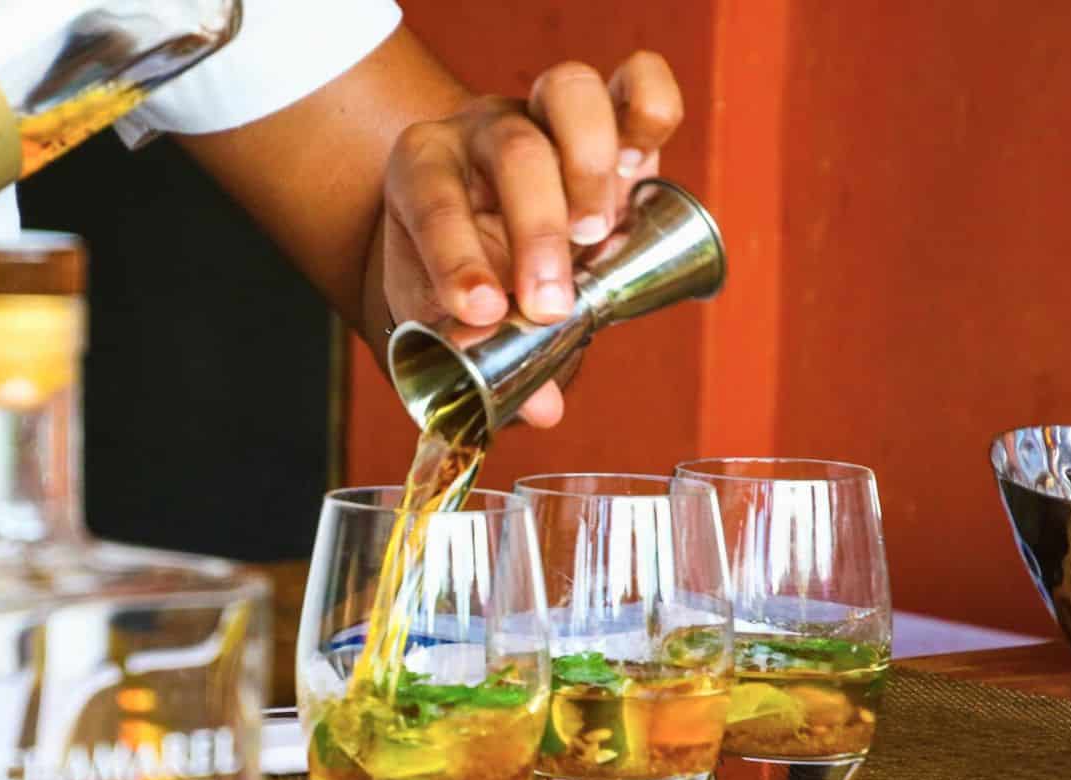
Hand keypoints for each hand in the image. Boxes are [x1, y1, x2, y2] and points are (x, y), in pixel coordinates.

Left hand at [380, 52, 682, 427]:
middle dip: (538, 232)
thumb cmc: (458, 273)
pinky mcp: (608, 113)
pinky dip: (649, 109)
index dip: (456, 256)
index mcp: (422, 168)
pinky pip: (636, 78)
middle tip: (552, 304)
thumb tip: (542, 410)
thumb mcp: (445, 316)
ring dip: (591, 169)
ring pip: (569, 95)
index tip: (483, 312)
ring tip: (597, 237)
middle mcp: (483, 129)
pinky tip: (643, 168)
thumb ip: (485, 360)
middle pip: (516, 152)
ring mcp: (546, 112)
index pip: (433, 200)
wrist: (481, 227)